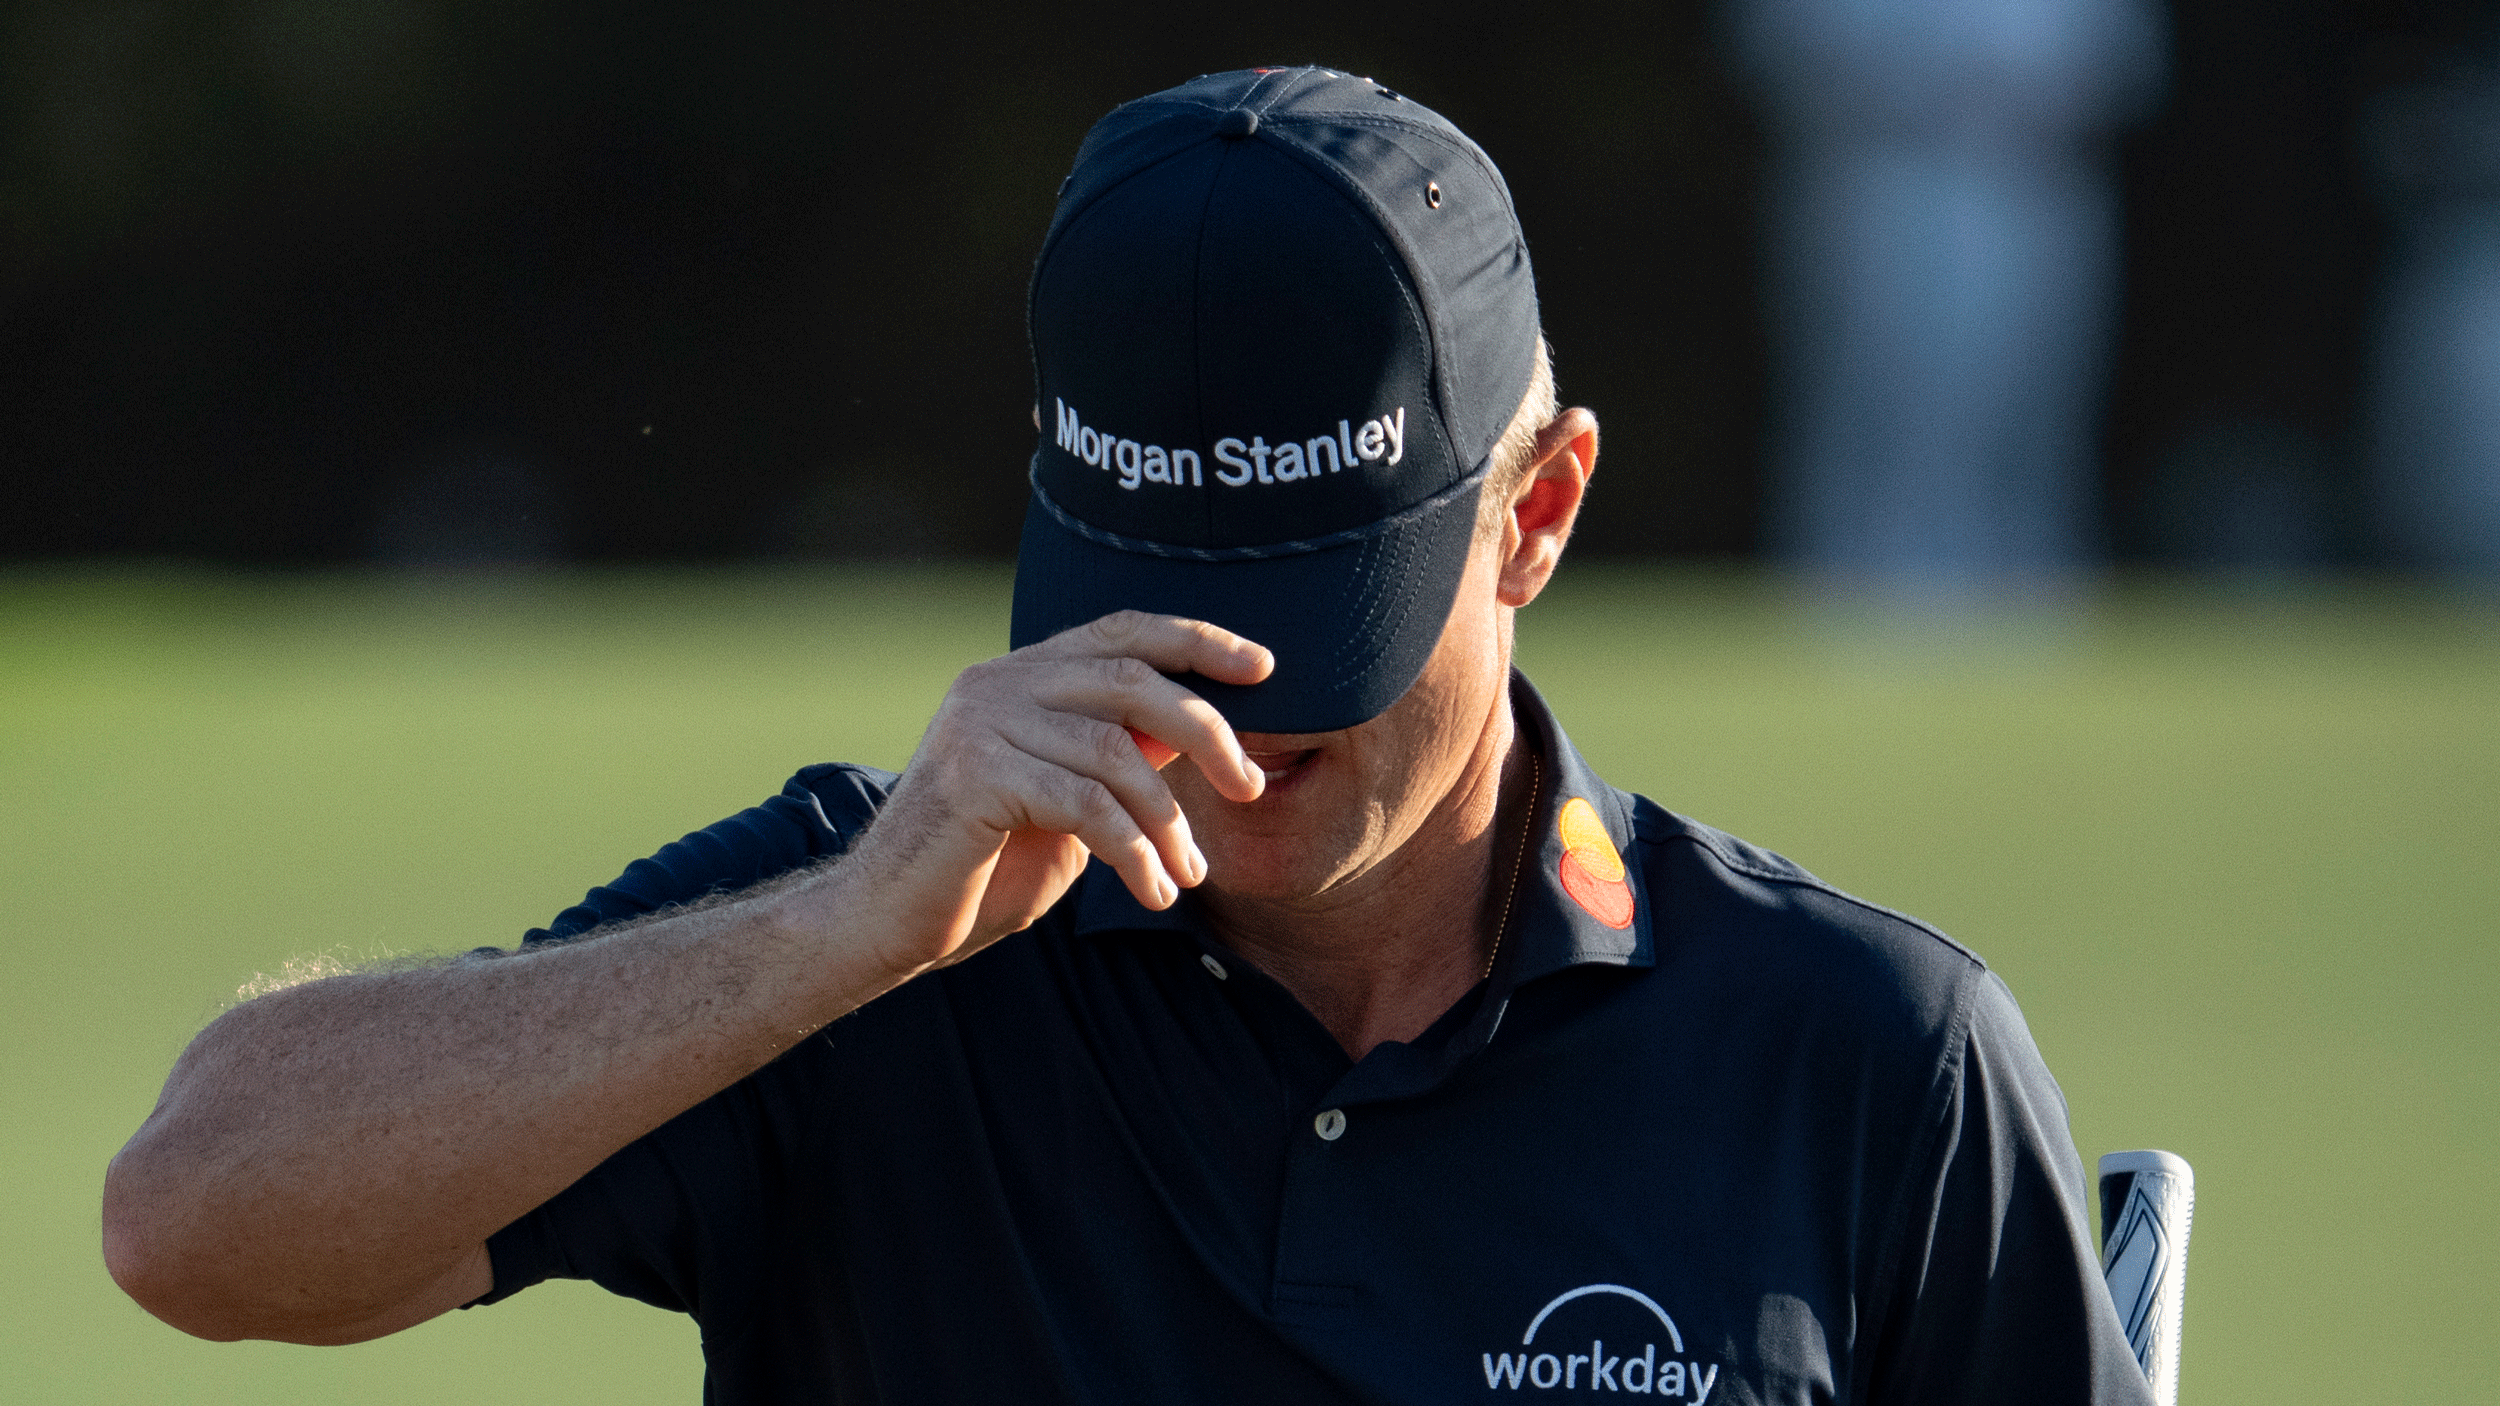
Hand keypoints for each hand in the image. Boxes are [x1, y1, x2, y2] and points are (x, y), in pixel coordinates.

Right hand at [845, 611, 1271, 977]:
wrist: (882, 921)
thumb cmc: (978, 868)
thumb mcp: (1063, 803)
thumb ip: (1115, 759)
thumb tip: (1197, 732)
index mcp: (1017, 676)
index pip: (1122, 631)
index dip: (1197, 640)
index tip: (1263, 667)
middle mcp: (996, 684)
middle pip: (1131, 681)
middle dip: (1206, 732)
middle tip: (1247, 788)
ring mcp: (980, 725)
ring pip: (1115, 753)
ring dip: (1168, 819)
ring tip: (1187, 873)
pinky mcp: (974, 778)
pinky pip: (1086, 805)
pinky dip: (1133, 851)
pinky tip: (1152, 889)